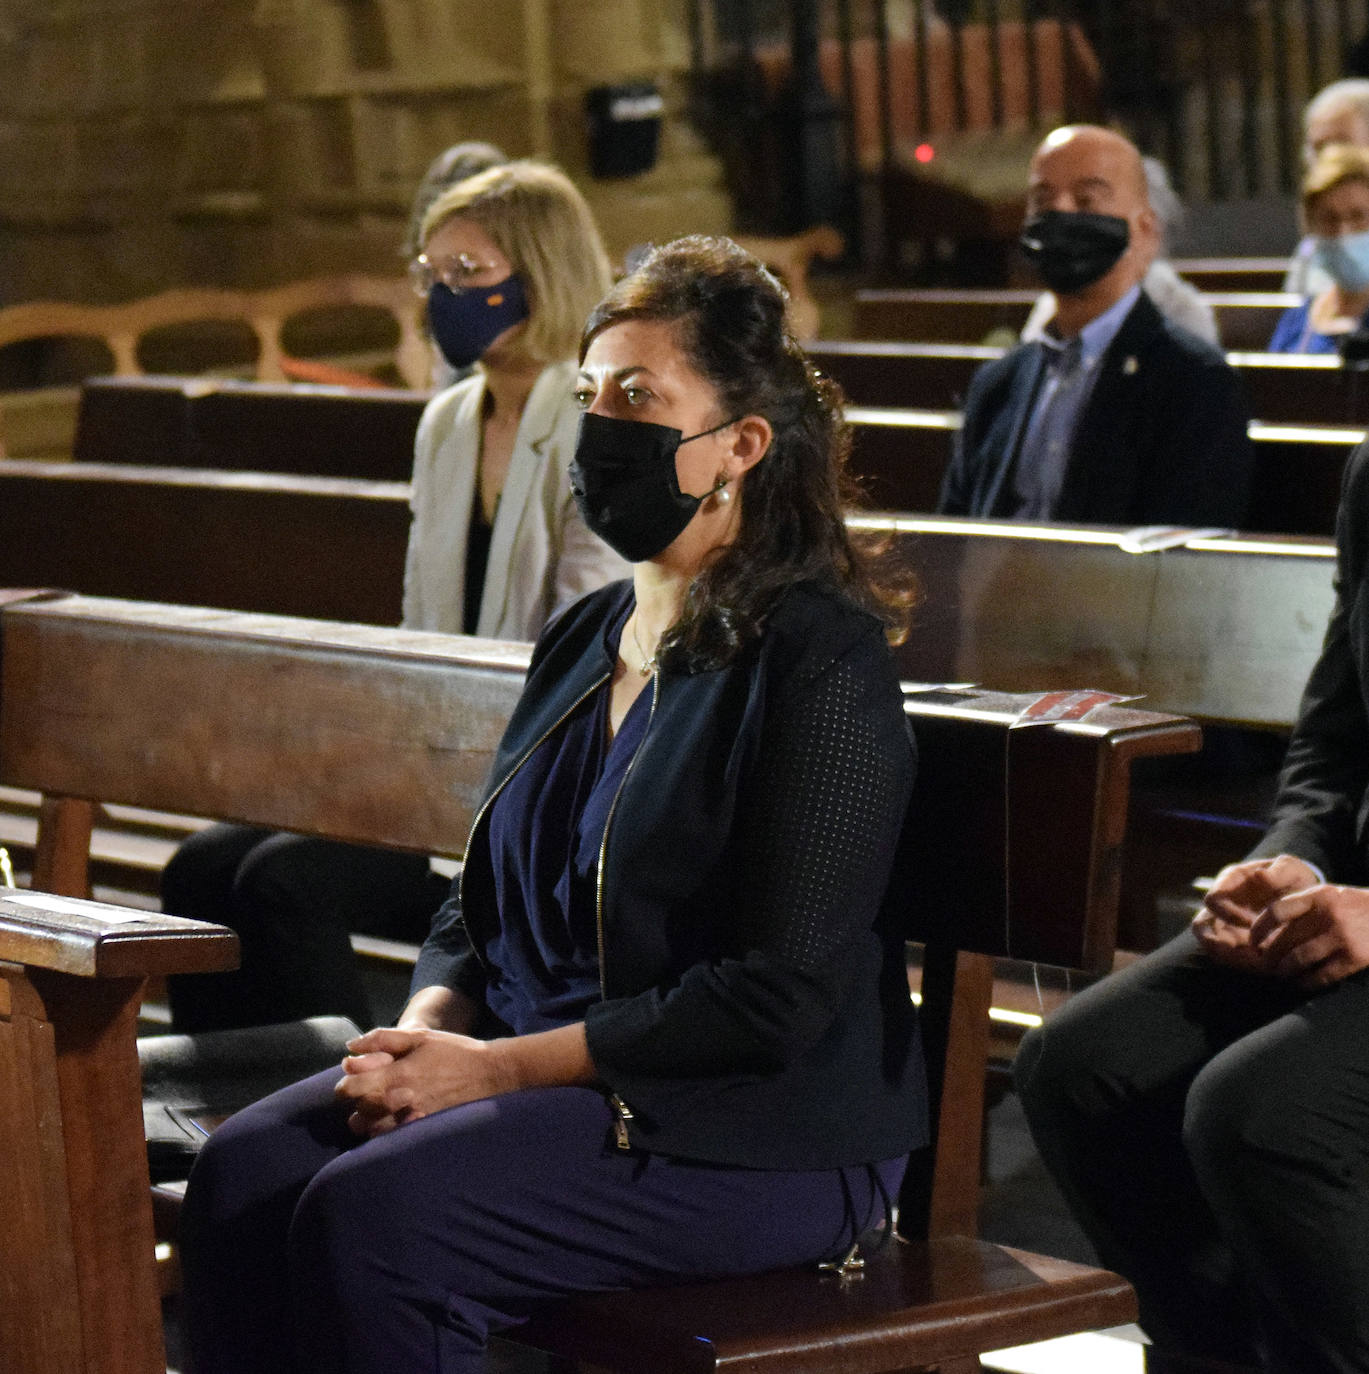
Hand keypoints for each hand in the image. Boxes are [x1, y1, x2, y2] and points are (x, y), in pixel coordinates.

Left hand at [334, 1027, 511, 1138]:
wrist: (489, 1074)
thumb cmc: (453, 1051)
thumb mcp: (419, 1037)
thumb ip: (382, 1039)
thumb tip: (350, 1047)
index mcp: (396, 1075)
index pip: (351, 1089)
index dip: (344, 1085)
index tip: (349, 1080)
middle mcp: (399, 1102)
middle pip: (358, 1113)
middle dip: (356, 1103)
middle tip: (365, 1092)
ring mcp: (411, 1120)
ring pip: (372, 1131)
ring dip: (368, 1121)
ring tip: (376, 1109)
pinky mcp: (421, 1130)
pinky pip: (391, 1139)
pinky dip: (385, 1131)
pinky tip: (392, 1120)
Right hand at [1193, 854, 1321, 973]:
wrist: (1301, 895)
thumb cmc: (1293, 878)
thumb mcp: (1291, 870)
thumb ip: (1278, 872)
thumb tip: (1259, 876)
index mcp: (1230, 881)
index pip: (1213, 900)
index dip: (1228, 914)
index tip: (1253, 924)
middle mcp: (1222, 903)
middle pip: (1201, 928)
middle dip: (1221, 946)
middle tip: (1250, 954)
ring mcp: (1226, 924)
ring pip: (1212, 947)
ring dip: (1232, 959)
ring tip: (1258, 964)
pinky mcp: (1236, 942)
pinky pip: (1229, 959)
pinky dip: (1244, 965)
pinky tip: (1265, 966)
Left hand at [1250, 883, 1368, 988]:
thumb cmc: (1355, 906)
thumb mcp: (1329, 895)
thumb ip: (1303, 906)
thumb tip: (1269, 928)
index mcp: (1318, 896)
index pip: (1277, 911)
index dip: (1260, 928)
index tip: (1253, 941)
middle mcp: (1328, 914)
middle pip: (1285, 939)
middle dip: (1270, 955)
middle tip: (1265, 964)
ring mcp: (1343, 936)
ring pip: (1300, 959)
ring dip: (1285, 971)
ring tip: (1280, 975)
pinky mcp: (1356, 957)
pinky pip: (1323, 975)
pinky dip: (1308, 982)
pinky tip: (1301, 984)